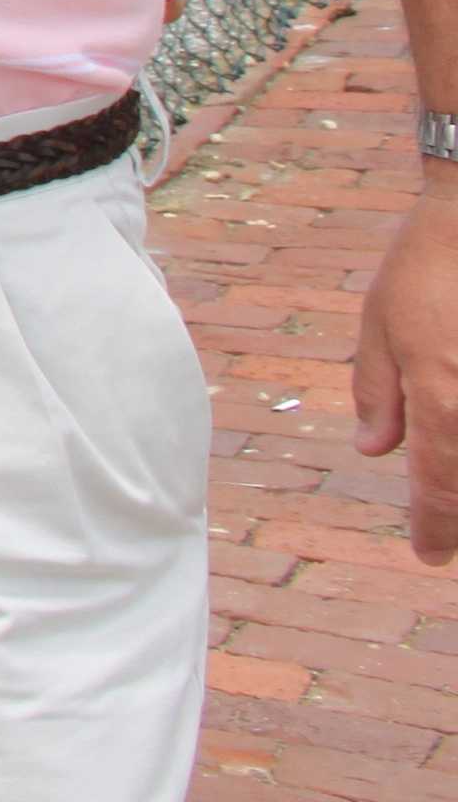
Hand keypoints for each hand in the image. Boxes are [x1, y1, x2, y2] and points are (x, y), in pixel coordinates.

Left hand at [358, 181, 457, 562]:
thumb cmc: (428, 266)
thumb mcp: (382, 325)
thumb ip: (379, 391)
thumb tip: (374, 449)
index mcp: (442, 399)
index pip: (440, 487)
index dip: (436, 529)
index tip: (429, 556)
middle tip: (448, 538)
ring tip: (454, 501)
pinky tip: (457, 443)